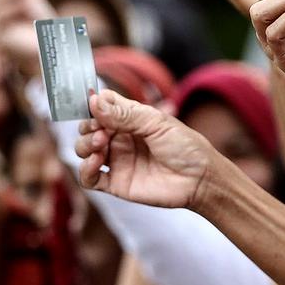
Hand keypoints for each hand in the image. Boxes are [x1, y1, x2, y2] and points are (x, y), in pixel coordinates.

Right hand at [75, 90, 211, 209]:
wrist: (200, 179)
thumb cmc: (185, 146)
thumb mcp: (156, 123)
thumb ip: (124, 114)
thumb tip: (94, 101)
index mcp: (129, 119)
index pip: (100, 107)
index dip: (92, 105)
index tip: (91, 105)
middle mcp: (119, 138)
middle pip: (87, 128)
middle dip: (87, 126)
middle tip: (100, 129)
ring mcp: (116, 160)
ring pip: (84, 150)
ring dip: (84, 144)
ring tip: (99, 143)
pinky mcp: (116, 183)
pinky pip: (90, 178)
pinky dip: (85, 170)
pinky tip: (95, 162)